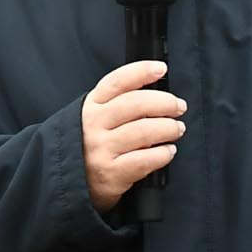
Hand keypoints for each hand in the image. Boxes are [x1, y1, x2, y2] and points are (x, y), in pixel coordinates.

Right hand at [81, 60, 184, 213]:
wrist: (72, 182)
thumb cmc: (92, 144)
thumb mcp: (95, 117)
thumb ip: (118, 102)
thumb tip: (158, 91)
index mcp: (91, 106)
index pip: (117, 81)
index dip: (141, 71)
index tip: (161, 69)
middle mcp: (93, 124)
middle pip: (136, 104)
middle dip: (165, 103)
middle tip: (179, 107)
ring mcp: (101, 149)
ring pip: (144, 131)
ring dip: (168, 128)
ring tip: (177, 129)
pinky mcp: (110, 173)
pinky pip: (145, 159)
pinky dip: (163, 154)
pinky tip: (168, 151)